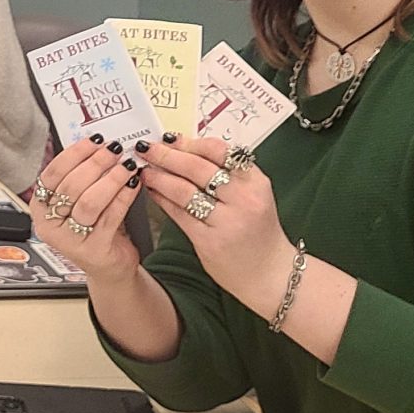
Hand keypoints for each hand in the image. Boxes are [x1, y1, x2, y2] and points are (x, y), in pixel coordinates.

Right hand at [29, 137, 146, 280]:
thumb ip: (81, 177)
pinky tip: (133, 184)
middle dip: (96, 163)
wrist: (109, 265)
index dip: (73, 154)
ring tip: (127, 166)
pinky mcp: (94, 249)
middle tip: (114, 150)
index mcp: (40, 208)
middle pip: (70, 186)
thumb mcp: (79, 202)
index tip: (93, 141)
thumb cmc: (94, 229)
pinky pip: (111, 216)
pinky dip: (124, 196)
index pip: (51, 174)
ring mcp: (71, 239)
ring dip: (111, 179)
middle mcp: (50, 225)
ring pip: (89, 202)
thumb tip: (98, 147)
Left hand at [140, 136, 292, 308]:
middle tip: (147, 148)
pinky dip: (162, 200)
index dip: (189, 143)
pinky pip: (179, 214)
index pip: (219, 152)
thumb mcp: (253, 195)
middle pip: (197, 169)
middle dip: (166, 155)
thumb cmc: (257, 229)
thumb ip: (227, 173)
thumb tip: (186, 148)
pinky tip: (152, 191)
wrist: (269, 273)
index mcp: (256, 183)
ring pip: (184, 191)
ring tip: (144, 169)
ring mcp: (227, 222)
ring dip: (159, 177)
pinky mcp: (209, 242)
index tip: (169, 139)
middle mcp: (244, 200)